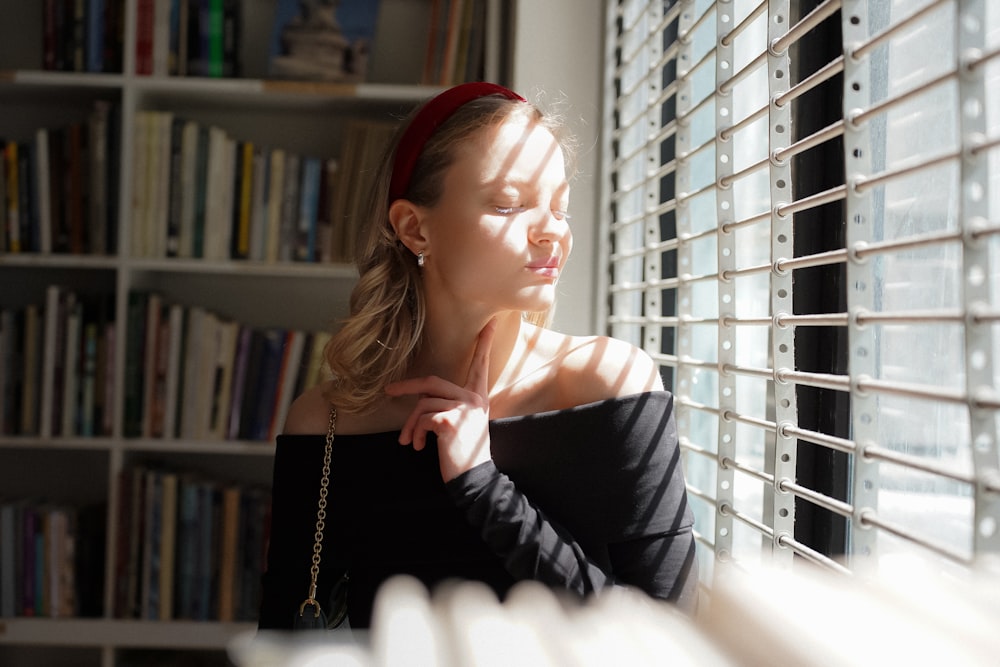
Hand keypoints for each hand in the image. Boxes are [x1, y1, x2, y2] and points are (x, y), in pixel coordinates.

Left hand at [385, 319, 497, 481]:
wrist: (473, 479)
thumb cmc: (464, 454)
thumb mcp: (461, 424)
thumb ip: (448, 405)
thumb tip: (421, 396)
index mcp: (478, 396)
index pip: (481, 364)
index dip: (485, 342)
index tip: (490, 322)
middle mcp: (474, 398)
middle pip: (432, 382)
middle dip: (407, 386)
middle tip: (389, 391)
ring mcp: (463, 408)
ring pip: (423, 404)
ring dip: (411, 425)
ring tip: (412, 442)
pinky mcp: (450, 420)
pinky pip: (422, 418)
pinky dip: (415, 433)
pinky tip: (420, 447)